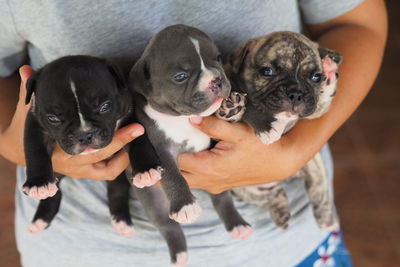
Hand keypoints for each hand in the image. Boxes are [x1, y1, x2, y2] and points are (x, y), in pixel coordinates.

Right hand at [1, 65, 143, 180]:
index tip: (130, 125)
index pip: (85, 142)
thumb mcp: (29, 110)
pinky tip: (127, 148)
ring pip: (108, 169)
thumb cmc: (30, 126)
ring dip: (123, 156)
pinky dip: (119, 163)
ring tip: (133, 136)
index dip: (110, 136)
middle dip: (121, 141)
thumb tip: (27, 69)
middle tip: (138, 128)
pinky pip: (108, 173)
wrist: (23, 151)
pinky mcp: (86, 174)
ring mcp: (79, 171)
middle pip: (100, 155)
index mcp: (56, 148)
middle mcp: (69, 163)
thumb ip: (30, 91)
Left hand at [178, 116, 301, 193]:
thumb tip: (191, 118)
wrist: (279, 163)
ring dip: (180, 168)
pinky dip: (190, 172)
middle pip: (178, 176)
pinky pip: (197, 182)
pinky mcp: (218, 186)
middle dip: (170, 163)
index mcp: (210, 168)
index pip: (176, 163)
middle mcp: (209, 181)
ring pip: (186, 181)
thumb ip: (214, 126)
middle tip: (167, 146)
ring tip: (178, 151)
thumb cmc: (261, 146)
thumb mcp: (239, 132)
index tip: (167, 137)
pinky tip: (193, 156)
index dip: (170, 150)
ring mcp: (213, 186)